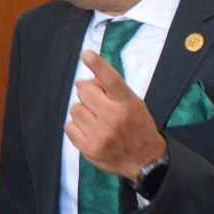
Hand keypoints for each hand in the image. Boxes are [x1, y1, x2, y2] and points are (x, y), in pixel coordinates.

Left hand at [65, 50, 167, 178]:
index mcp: (127, 103)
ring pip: (75, 109)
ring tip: (96, 120)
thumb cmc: (136, 125)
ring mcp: (100, 134)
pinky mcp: (89, 148)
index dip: (98, 65)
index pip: (112, 79)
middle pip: (84, 91)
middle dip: (89, 95)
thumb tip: (80, 82)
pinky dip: (76, 127)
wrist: (145, 160)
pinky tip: (89, 131)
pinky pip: (69, 126)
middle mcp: (114, 117)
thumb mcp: (132, 103)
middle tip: (99, 105)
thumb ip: (110, 90)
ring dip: (83, 111)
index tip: (86, 54)